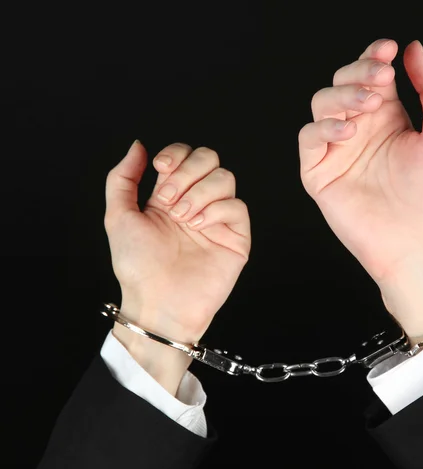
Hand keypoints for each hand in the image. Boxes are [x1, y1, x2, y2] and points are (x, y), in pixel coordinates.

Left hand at [104, 141, 249, 392]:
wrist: (158, 302)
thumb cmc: (137, 267)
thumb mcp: (118, 217)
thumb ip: (122, 178)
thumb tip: (138, 146)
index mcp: (171, 195)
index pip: (185, 155)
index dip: (176, 154)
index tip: (161, 169)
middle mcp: (196, 202)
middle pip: (210, 159)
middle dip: (188, 172)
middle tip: (170, 201)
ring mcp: (218, 218)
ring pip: (225, 178)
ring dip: (201, 192)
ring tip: (185, 218)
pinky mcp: (236, 236)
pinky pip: (237, 206)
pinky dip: (217, 210)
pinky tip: (200, 227)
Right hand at [298, 39, 422, 340]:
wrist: (415, 238)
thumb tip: (414, 49)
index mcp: (387, 118)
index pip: (371, 75)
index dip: (374, 57)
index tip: (389, 49)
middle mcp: (359, 129)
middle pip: (342, 82)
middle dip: (358, 72)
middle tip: (380, 78)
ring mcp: (337, 149)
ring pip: (321, 103)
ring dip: (342, 96)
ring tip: (367, 107)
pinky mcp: (318, 171)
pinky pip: (309, 137)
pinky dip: (324, 127)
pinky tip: (349, 132)